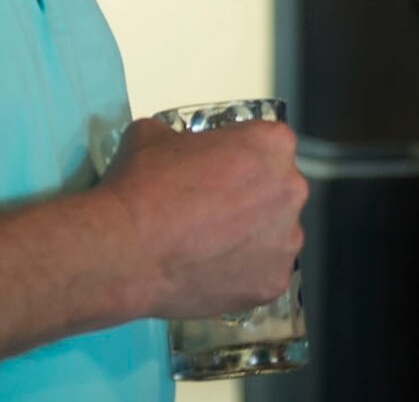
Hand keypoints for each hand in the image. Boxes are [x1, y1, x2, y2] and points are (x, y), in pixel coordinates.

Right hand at [100, 117, 307, 319]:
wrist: (127, 250)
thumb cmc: (144, 184)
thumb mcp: (154, 134)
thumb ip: (182, 138)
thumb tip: (175, 147)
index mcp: (271, 145)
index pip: (268, 145)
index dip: (240, 156)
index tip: (217, 170)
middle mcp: (291, 190)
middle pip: (278, 190)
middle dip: (251, 197)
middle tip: (212, 210)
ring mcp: (286, 242)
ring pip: (274, 235)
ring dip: (250, 237)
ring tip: (208, 246)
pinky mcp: (273, 284)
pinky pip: (262, 274)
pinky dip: (241, 274)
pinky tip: (210, 272)